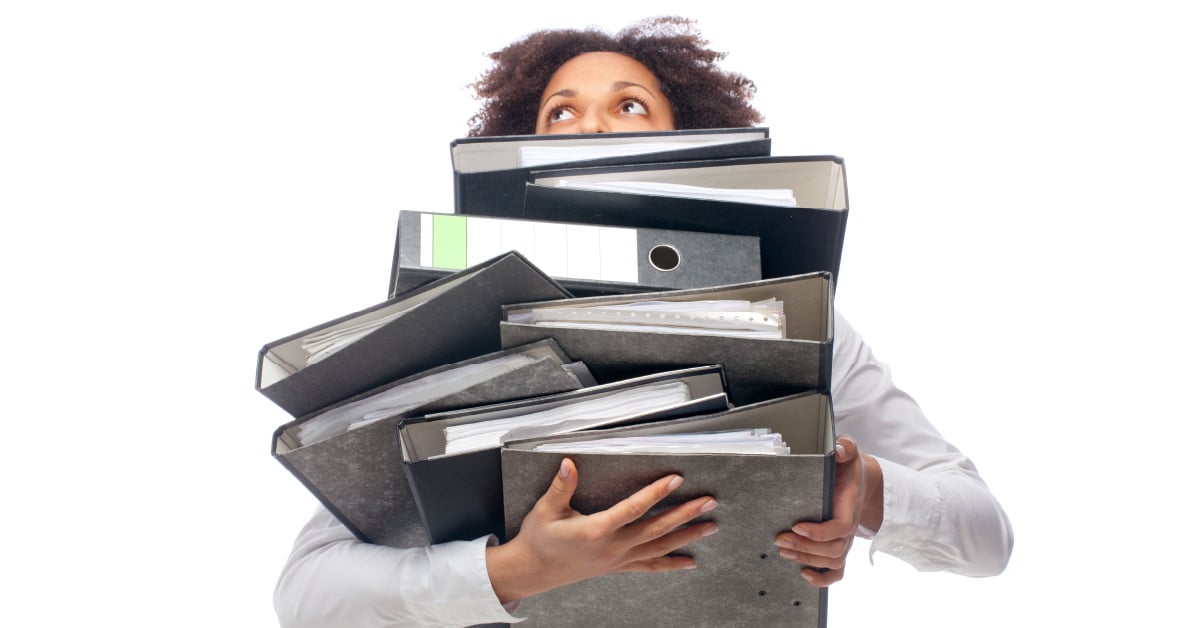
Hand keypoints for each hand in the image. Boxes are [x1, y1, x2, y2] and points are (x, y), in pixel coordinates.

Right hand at [487, 458, 717, 602]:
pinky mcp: (618, 567)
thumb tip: (569, 463)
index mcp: (597, 530)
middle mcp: (613, 547)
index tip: (675, 479)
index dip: (656, 493)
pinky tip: (690, 562)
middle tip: (708, 502)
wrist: (534, 571)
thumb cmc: (540, 539)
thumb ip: (561, 486)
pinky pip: (650, 566)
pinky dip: (671, 564)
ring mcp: (618, 560)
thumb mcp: (546, 510)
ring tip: (710, 526)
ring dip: (686, 536)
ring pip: (659, 547)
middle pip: (656, 529)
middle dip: (685, 514)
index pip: (633, 508)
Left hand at [775, 435, 881, 586]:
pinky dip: (823, 579)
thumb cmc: (849, 467)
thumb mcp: (849, 453)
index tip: (797, 525)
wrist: (859, 482)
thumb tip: (838, 449)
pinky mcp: (838, 546)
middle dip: (806, 547)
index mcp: (850, 505)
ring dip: (808, 559)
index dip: (821, 531)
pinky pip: (837, 571)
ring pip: (833, 561)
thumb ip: (846, 448)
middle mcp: (849, 527)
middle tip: (780, 539)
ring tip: (783, 550)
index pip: (841, 526)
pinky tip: (804, 574)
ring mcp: (845, 539)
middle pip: (835, 549)